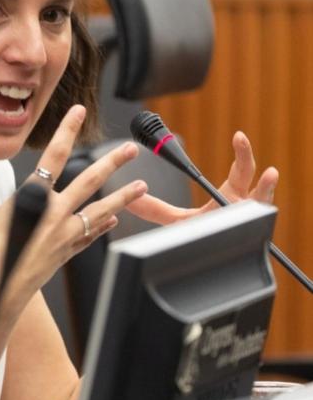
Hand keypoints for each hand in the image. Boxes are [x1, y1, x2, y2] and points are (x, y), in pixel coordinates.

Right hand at [0, 105, 147, 300]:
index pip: (53, 156)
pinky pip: (90, 236)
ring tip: (142, 185)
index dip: (66, 131)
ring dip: (122, 197)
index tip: (78, 112)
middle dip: (112, 162)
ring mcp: (65, 233)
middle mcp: (54, 212)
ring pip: (100, 209)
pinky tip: (113, 220)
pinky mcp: (67, 252)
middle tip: (131, 148)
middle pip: (89, 181)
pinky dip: (102, 226)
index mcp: (33, 197)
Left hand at [127, 130, 278, 224]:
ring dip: (266, 187)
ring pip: (261, 200)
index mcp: (228, 196)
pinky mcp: (252, 234)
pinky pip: (259, 223)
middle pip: (247, 176)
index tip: (238, 134)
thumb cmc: (202, 238)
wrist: (209, 264)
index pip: (237, 170)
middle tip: (240, 137)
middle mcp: (242, 204)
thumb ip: (154, 209)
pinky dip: (264, 211)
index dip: (240, 152)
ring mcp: (249, 219)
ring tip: (270, 173)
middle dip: (246, 157)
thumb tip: (129, 200)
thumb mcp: (176, 221)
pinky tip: (266, 203)